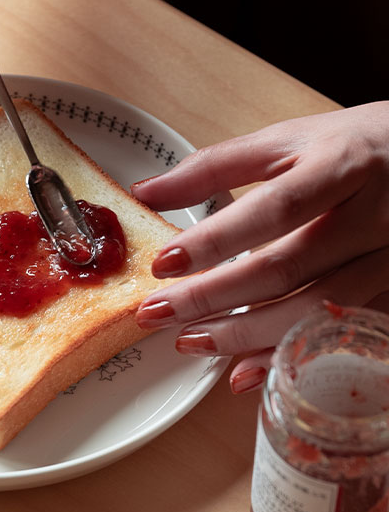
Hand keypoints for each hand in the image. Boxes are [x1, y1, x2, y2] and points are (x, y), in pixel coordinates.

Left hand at [131, 102, 388, 393]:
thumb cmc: (355, 146)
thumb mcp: (289, 139)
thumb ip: (216, 166)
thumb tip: (146, 193)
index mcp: (341, 166)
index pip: (274, 210)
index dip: (216, 241)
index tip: (163, 264)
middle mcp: (372, 216)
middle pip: (287, 268)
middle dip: (213, 297)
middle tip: (157, 313)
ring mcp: (388, 258)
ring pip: (313, 308)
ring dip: (245, 335)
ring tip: (190, 342)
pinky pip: (335, 333)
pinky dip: (287, 355)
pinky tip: (245, 372)